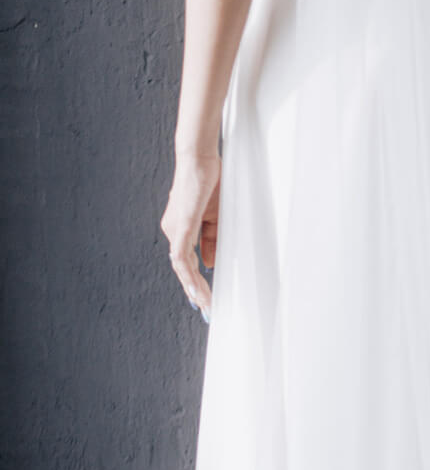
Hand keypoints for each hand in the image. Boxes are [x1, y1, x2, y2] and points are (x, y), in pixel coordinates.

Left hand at [161, 151, 221, 320]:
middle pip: (183, 269)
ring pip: (181, 267)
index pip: (187, 262)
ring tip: (206, 305)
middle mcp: (174, 231)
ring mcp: (175, 229)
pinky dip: (189, 275)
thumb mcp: (215, 218)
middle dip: (195, 292)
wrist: (200, 159)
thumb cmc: (208, 183)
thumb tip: (207, 265)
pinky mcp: (180, 226)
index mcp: (182, 229)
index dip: (196, 282)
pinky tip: (196, 289)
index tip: (206, 299)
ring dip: (194, 288)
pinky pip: (182, 258)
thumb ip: (211, 242)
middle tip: (208, 310)